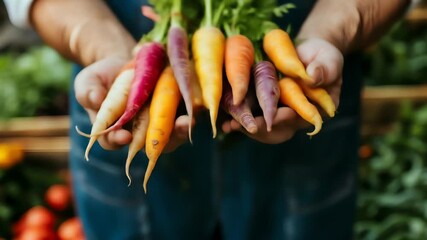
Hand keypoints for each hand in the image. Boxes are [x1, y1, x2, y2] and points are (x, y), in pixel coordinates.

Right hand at [74, 57, 192, 151]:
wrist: (123, 61)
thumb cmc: (102, 77)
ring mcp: (158, 122)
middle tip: (164, 133)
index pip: (113, 141)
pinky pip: (184, 113)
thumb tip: (95, 99)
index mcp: (115, 131)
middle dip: (160, 141)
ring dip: (180, 129)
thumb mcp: (89, 82)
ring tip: (186, 121)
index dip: (118, 141)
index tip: (124, 136)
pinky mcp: (173, 108)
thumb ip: (88, 92)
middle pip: (150, 145)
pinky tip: (197, 103)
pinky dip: (191, 110)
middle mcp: (140, 132)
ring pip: (171, 133)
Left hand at [221, 38, 343, 143]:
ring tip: (229, 127)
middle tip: (245, 126)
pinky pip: (252, 117)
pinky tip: (225, 123)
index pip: (299, 120)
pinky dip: (239, 119)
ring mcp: (279, 115)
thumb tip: (312, 77)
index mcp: (316, 113)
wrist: (310, 53)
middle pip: (278, 132)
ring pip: (262, 129)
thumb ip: (324, 70)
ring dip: (245, 128)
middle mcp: (296, 119)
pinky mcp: (266, 108)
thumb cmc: (324, 56)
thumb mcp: (328, 60)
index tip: (271, 116)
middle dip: (259, 130)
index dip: (285, 120)